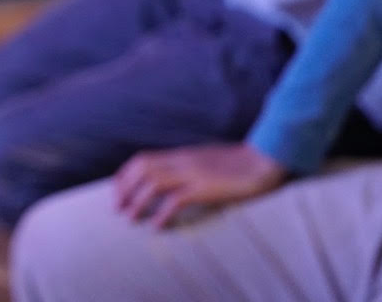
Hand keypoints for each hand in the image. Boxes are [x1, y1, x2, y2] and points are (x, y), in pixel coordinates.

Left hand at [113, 143, 286, 228]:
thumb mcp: (206, 161)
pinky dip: (163, 213)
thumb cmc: (239, 164)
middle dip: (125, 188)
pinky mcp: (206, 187)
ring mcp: (193, 173)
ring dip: (138, 201)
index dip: (125, 175)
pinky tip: (157, 226)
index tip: (117, 191)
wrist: (265, 160)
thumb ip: (188, 167)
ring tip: (131, 218)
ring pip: (153, 182)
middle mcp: (183, 161)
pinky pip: (177, 200)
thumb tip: (173, 178)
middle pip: (142, 168)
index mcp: (181, 155)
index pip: (142, 159)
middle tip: (118, 208)